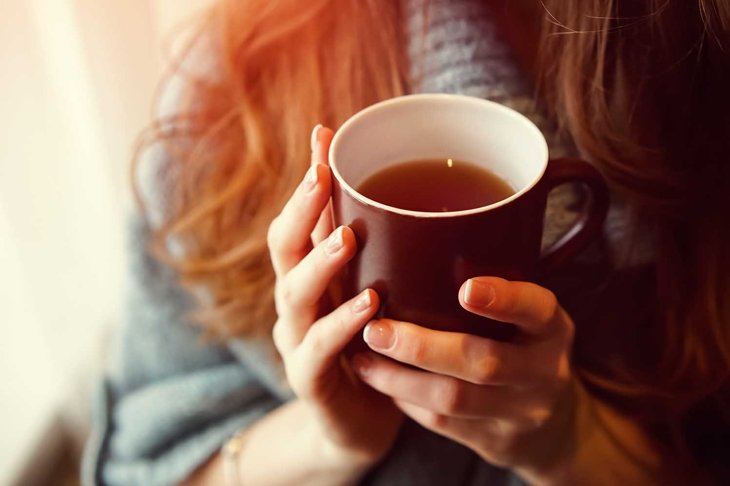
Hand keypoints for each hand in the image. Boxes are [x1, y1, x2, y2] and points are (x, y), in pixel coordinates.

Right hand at [267, 125, 402, 466]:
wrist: (363, 421)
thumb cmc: (374, 346)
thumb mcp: (376, 291)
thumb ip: (385, 252)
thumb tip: (424, 198)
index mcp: (311, 275)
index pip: (299, 218)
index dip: (308, 179)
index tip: (325, 134)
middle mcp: (296, 302)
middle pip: (283, 247)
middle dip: (302, 209)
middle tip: (324, 176)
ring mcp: (297, 340)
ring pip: (293, 294)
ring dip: (320, 263)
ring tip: (347, 236)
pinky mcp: (310, 379)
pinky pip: (318, 350)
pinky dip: (341, 324)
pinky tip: (369, 306)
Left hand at [350, 276, 576, 471]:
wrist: (554, 428)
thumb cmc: (525, 348)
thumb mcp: (530, 317)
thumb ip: (497, 285)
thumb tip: (418, 235)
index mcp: (552, 329)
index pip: (537, 309)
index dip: (504, 299)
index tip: (466, 288)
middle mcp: (543, 372)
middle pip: (482, 362)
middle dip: (422, 346)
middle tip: (377, 328)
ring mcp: (520, 412)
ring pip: (453, 399)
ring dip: (400, 378)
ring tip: (363, 357)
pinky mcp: (494, 441)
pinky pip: (442, 423)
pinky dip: (405, 400)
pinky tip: (380, 381)